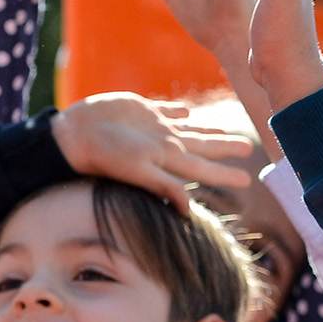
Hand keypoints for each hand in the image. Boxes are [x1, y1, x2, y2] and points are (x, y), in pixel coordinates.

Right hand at [52, 93, 253, 210]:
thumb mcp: (137, 171)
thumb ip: (164, 186)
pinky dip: (178, 110)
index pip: (205, 168)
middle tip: (249, 147)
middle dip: (226, 148)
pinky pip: (166, 109)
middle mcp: (165, 145)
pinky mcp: (140, 110)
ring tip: (225, 133)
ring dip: (209, 131)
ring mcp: (154, 127)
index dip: (226, 173)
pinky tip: (187, 110)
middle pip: (203, 147)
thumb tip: (188, 211)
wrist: (73, 135)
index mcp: (169, 159)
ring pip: (189, 129)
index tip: (249, 179)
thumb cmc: (104, 155)